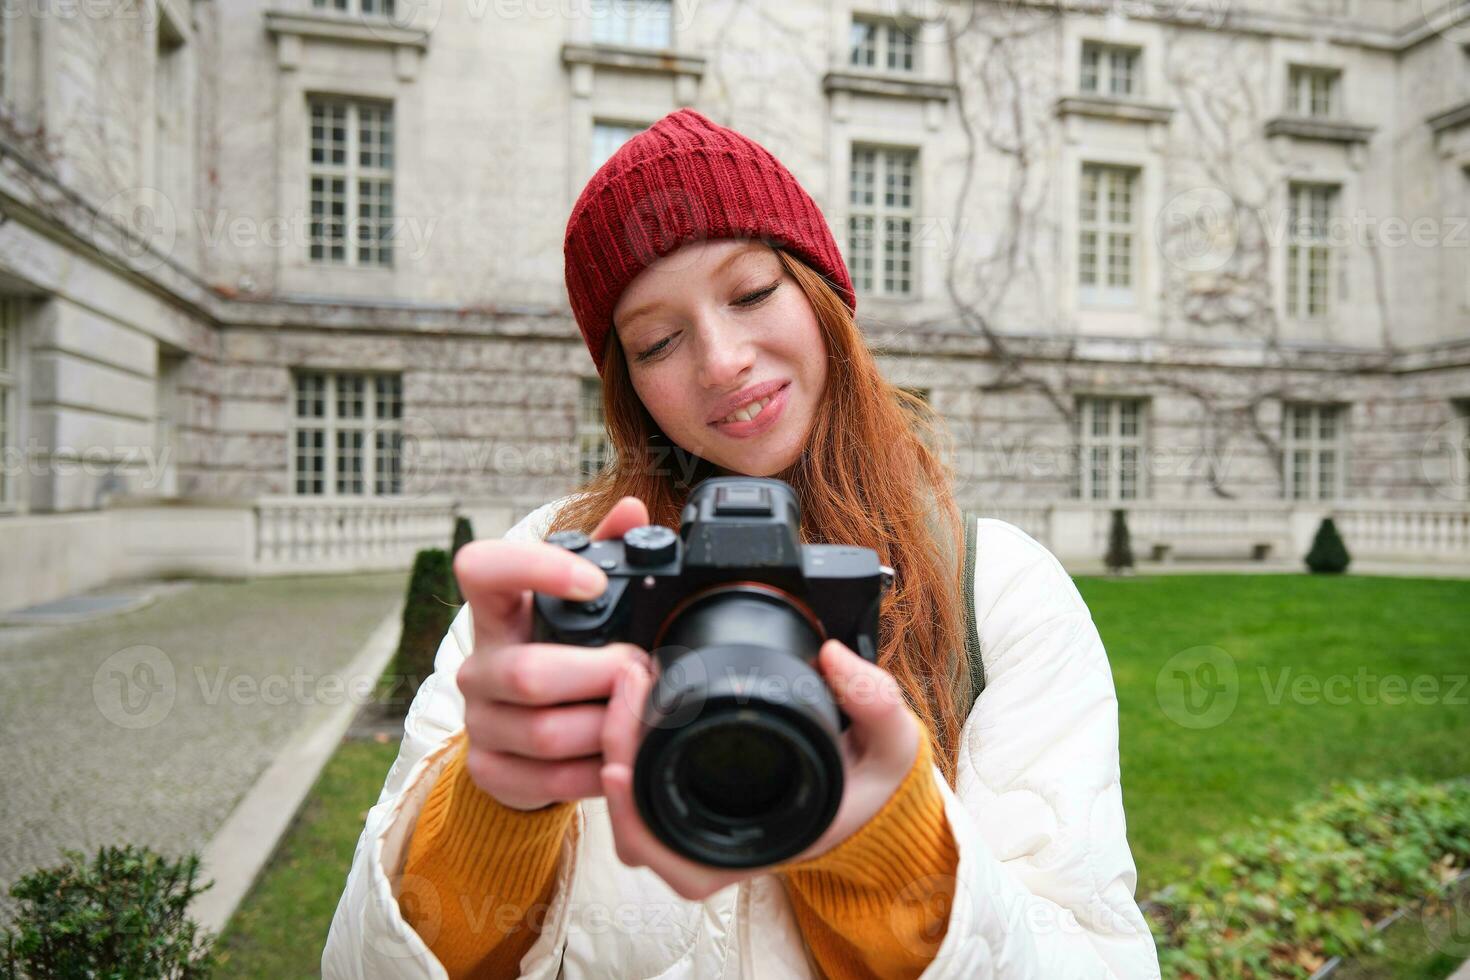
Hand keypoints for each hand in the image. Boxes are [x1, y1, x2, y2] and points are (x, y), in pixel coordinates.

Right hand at [454, 497, 654, 810]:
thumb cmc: (562, 653)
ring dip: (606, 726)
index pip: (480, 568)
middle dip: (600, 675)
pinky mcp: (488, 771)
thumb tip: (632, 511)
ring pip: (545, 733)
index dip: (534, 569)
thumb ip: (607, 554)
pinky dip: (597, 772)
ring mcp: (477, 720)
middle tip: (640, 669)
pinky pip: (548, 781)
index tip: (594, 584)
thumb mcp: (582, 606)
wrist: (527, 738)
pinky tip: (619, 758)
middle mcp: (478, 663)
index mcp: (497, 610)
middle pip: (528, 674)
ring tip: (640, 713)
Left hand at [598, 637, 922, 899]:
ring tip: (628, 683)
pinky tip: (634, 695)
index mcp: (755, 844)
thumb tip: (833, 656)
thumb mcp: (891, 744)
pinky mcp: (693, 791)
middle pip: (632, 823)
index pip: (671, 854)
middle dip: (613, 753)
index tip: (617, 767)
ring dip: (614, 745)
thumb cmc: (874, 780)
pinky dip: (627, 744)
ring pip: (628, 802)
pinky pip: (640, 781)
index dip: (632, 818)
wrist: (876, 788)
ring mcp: (701, 822)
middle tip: (626, 684)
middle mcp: (719, 843)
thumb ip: (873, 700)